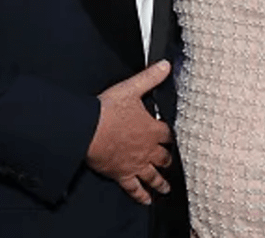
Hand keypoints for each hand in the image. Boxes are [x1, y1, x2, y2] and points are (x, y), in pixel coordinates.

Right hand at [86, 60, 173, 204]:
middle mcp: (147, 149)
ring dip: (160, 181)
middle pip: (163, 157)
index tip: (174, 138)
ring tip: (166, 188)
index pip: (168, 133)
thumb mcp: (131, 89)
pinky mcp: (122, 174)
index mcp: (152, 129)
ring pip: (152, 175)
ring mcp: (135, 163)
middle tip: (172, 164)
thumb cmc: (109, 111)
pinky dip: (141, 195)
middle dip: (168, 160)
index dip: (171, 135)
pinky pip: (134, 188)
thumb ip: (150, 78)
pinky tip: (146, 200)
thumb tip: (166, 66)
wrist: (90, 131)